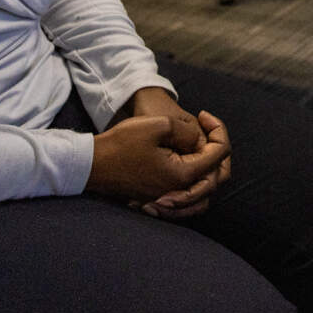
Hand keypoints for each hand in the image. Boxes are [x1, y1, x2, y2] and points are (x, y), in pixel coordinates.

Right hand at [126, 89, 232, 218]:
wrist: (92, 164)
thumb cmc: (122, 143)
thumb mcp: (159, 125)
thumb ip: (189, 132)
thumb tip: (201, 140)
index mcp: (183, 175)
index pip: (219, 154)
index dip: (219, 130)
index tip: (204, 114)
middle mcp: (180, 191)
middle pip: (218, 175)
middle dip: (217, 148)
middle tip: (207, 128)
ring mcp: (169, 197)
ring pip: (205, 188)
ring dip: (210, 166)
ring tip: (201, 145)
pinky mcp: (160, 198)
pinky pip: (189, 196)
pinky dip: (196, 181)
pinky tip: (188, 159)